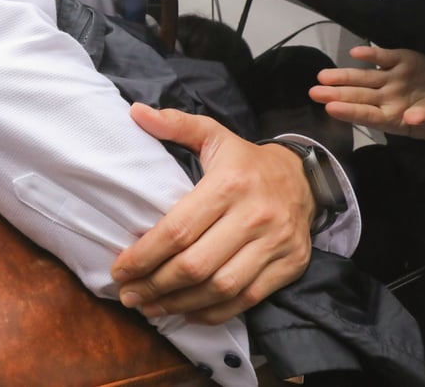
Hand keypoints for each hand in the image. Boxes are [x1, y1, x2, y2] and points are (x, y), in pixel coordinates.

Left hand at [111, 104, 314, 324]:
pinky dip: (213, 312)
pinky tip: (185, 311)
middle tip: (128, 294)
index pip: (179, 229)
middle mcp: (255, 216)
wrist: (304, 177)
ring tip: (149, 307)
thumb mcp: (213, 135)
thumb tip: (135, 112)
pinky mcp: (290, 265)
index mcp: (230, 183)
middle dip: (155, 285)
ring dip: (179, 304)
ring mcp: (276, 244)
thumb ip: (175, 125)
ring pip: (221, 288)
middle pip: (196, 265)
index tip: (119, 269)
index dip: (144, 255)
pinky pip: (247, 299)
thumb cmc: (245, 160)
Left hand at [309, 45, 424, 139]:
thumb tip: (414, 118)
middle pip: (358, 95)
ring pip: (364, 77)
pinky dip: (370, 54)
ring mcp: (391, 78)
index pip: (368, 115)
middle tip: (313, 92)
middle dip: (336, 94)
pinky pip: (383, 57)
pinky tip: (355, 52)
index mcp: (392, 117)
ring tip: (323, 76)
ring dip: (344, 76)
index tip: (330, 108)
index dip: (350, 112)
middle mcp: (386, 97)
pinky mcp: (399, 60)